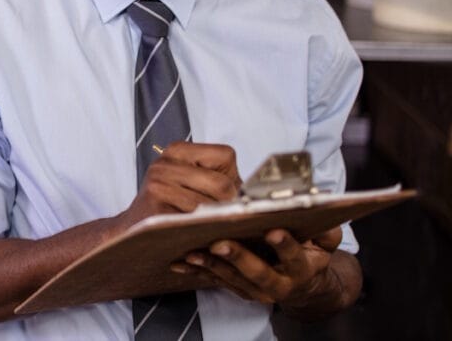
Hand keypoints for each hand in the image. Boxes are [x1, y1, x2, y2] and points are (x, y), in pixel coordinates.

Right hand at [123, 142, 241, 225]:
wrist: (135, 231)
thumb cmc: (172, 206)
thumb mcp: (192, 182)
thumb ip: (222, 179)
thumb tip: (261, 194)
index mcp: (178, 150)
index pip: (226, 155)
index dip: (233, 178)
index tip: (224, 194)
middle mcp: (165, 163)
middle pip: (222, 185)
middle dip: (229, 206)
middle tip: (221, 218)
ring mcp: (158, 185)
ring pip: (210, 207)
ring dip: (215, 223)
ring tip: (206, 227)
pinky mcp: (155, 209)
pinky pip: (194, 222)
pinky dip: (201, 231)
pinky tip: (196, 234)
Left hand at [175, 226, 343, 307]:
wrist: (303, 286)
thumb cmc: (309, 254)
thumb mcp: (325, 243)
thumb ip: (326, 231)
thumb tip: (321, 214)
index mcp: (301, 268)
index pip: (294, 257)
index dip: (284, 245)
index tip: (272, 231)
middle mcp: (278, 284)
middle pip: (258, 272)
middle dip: (238, 257)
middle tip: (220, 243)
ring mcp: (256, 290)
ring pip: (232, 278)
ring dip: (210, 265)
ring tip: (192, 252)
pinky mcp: (239, 289)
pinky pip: (216, 281)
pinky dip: (198, 271)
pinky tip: (180, 262)